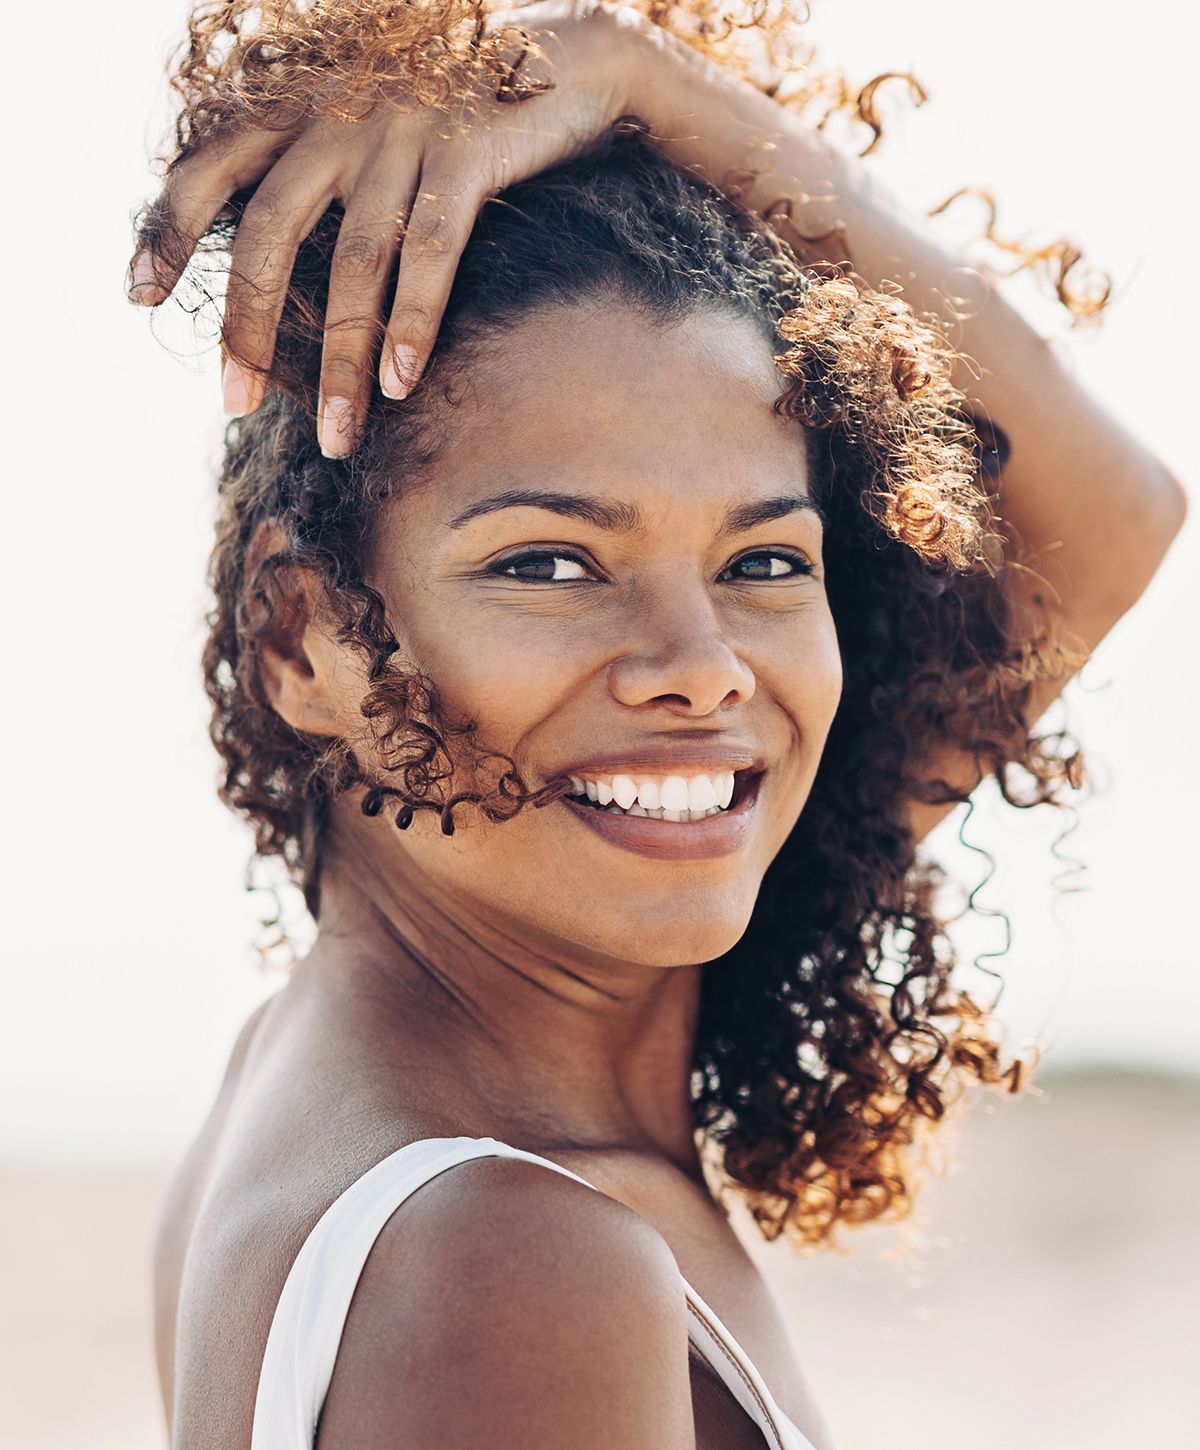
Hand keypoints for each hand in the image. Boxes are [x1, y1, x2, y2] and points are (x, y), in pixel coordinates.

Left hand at [126, 1, 656, 456]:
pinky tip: (401, 383)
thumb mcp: (374, 128)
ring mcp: (404, 131)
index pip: (212, 167)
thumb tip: (277, 264)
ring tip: (337, 436)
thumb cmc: (463, 114)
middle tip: (236, 405)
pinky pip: (433, 249)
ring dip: (340, 361)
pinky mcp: (469, 150)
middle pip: (269, 231)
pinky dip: (414, 321)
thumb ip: (322, 173)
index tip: (138, 296)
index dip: (168, 228)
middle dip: (247, 327)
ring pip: (353, 262)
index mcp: (306, 109)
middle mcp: (340, 116)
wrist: (568, 54)